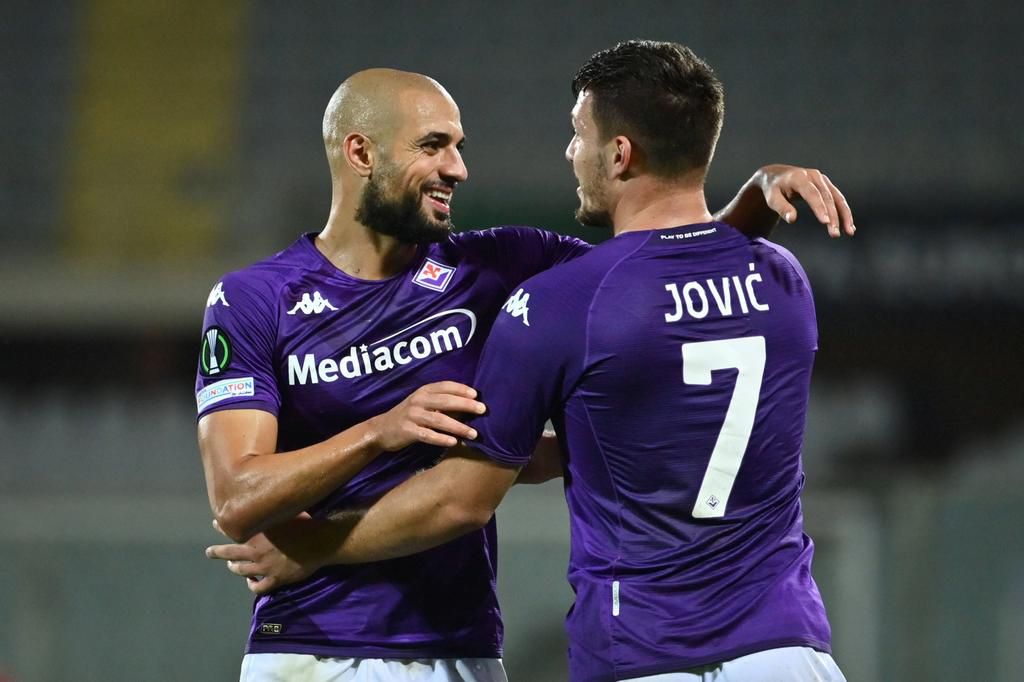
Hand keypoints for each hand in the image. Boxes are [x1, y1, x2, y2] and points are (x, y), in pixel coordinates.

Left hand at [206, 515, 324, 593]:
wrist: (320, 541)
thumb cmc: (305, 523)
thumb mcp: (286, 511)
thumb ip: (273, 510)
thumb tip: (270, 497)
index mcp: (258, 534)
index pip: (234, 530)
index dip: (223, 527)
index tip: (216, 523)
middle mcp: (257, 551)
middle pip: (230, 553)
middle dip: (217, 552)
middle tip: (209, 552)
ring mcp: (264, 567)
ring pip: (241, 571)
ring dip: (234, 568)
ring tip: (231, 566)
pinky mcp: (275, 579)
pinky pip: (258, 588)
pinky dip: (252, 586)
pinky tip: (251, 583)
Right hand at [370, 381, 485, 450]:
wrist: (381, 429)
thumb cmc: (408, 415)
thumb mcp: (421, 403)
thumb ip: (440, 402)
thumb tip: (468, 404)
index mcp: (423, 391)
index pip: (445, 386)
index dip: (461, 389)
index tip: (477, 395)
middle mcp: (418, 401)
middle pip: (446, 401)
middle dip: (466, 405)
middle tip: (483, 410)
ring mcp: (412, 416)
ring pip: (440, 420)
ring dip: (459, 427)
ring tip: (474, 434)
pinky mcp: (408, 431)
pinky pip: (428, 435)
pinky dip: (441, 439)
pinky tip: (453, 442)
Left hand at [756, 164, 854, 236]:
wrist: (777, 176)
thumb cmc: (773, 189)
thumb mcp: (772, 199)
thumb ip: (781, 208)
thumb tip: (792, 219)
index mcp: (799, 178)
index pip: (812, 194)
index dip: (819, 207)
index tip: (825, 222)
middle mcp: (814, 176)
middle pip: (827, 197)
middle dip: (833, 216)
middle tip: (835, 234)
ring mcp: (822, 180)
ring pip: (837, 198)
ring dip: (844, 215)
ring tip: (849, 232)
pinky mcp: (827, 185)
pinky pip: (838, 199)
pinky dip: (844, 212)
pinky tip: (849, 226)